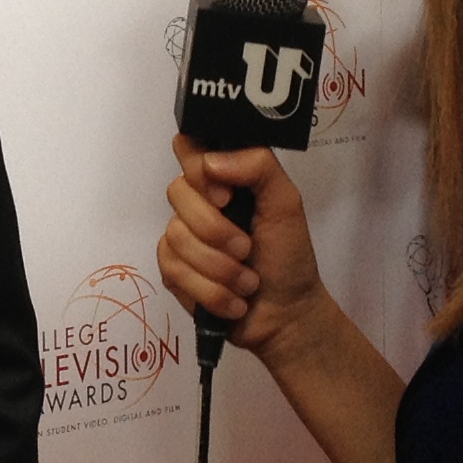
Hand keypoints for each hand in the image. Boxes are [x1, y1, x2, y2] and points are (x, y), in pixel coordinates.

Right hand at [158, 134, 329, 360]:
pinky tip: (232, 300)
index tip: (226, 195)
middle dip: (217, 230)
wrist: (286, 315)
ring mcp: (181, 236)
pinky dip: (210, 291)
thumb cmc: (289, 256)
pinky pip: (173, 270)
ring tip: (247, 282)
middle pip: (177, 192)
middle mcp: (198, 202)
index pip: (188, 147)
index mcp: (224, 177)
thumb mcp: (286, 204)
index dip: (198, 168)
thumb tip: (210, 162)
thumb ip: (258, 167)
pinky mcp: (172, 271)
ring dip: (220, 268)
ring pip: (176, 236)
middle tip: (247, 249)